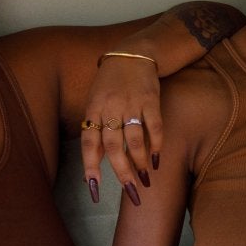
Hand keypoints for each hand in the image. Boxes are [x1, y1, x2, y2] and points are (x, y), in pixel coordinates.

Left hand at [80, 53, 161, 202]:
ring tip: (145, 178)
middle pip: (113, 145)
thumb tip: (97, 162)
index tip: (93, 188)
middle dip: (121, 171)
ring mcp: (131, 103)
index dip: (90, 166)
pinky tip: (157, 158)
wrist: (132, 54)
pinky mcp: (150, 99)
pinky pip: (154, 126)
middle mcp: (110, 108)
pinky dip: (157, 144)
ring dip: (141, 161)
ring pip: (135, 138)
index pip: (89, 143)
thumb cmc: (110, 84)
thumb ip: (96, 131)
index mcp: (93, 110)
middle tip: (130, 190)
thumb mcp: (96, 103)